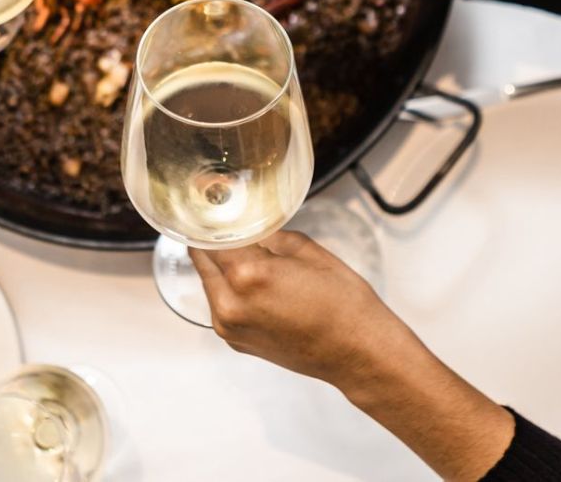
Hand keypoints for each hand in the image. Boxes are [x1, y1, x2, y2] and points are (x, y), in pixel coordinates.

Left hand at [192, 233, 516, 481]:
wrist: (359, 354)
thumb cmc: (344, 304)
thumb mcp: (307, 251)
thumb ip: (268, 234)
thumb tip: (248, 225)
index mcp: (246, 276)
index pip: (209, 236)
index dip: (211, 218)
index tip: (215, 207)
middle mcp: (229, 304)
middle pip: (201, 259)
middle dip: (213, 240)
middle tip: (228, 225)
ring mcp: (229, 327)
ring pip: (209, 282)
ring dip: (221, 266)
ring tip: (248, 254)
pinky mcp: (235, 341)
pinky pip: (220, 304)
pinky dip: (229, 289)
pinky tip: (256, 283)